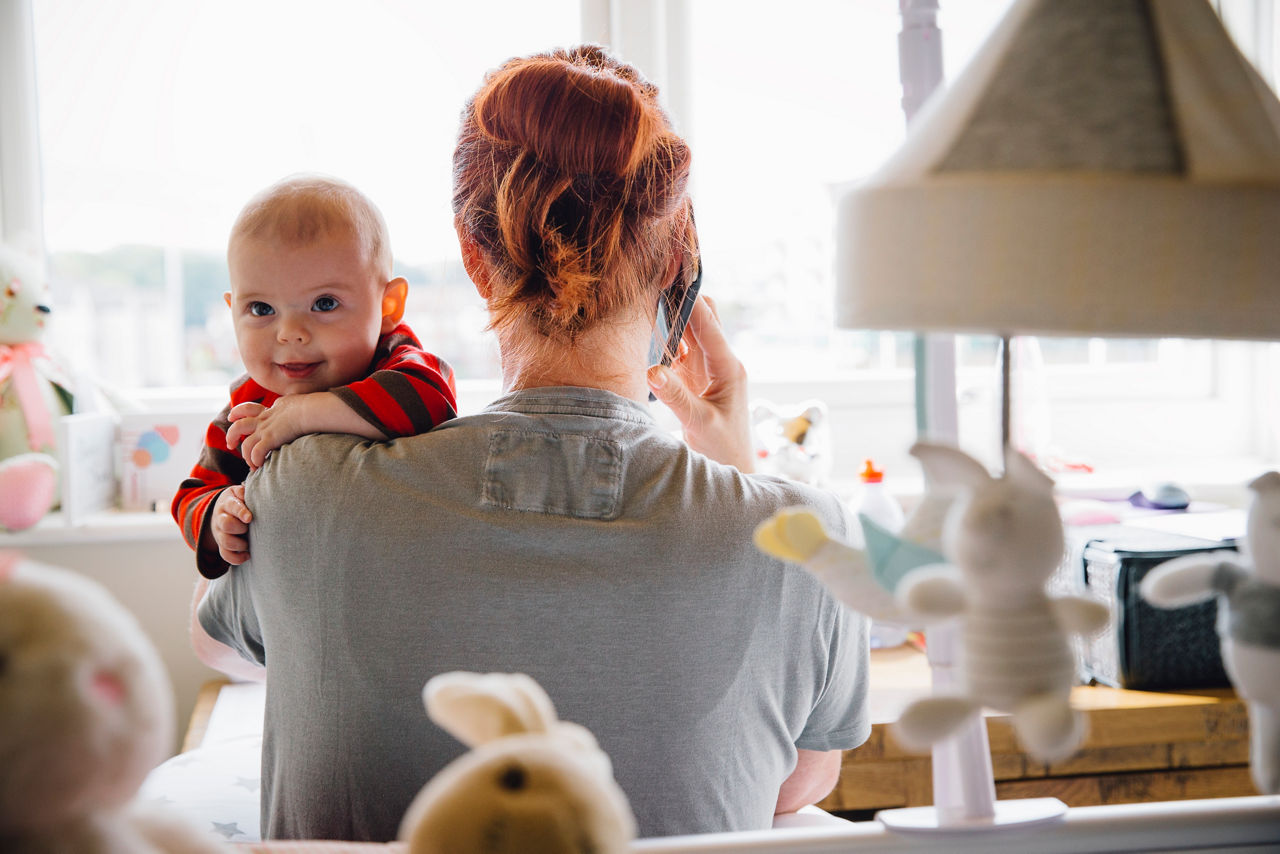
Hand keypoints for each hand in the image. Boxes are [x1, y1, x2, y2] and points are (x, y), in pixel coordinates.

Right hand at [211, 484, 252, 565]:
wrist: (222, 511)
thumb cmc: (238, 501)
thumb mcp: (239, 492)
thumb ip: (244, 492)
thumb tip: (254, 492)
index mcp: (227, 503)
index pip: (232, 506)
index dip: (240, 512)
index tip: (249, 518)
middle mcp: (221, 518)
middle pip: (226, 525)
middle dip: (240, 528)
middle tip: (248, 528)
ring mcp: (220, 533)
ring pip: (225, 542)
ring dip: (239, 544)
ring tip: (249, 542)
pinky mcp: (222, 545)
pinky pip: (225, 555)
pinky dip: (237, 558)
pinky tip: (247, 555)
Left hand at [227, 396, 310, 468]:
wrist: (309, 410)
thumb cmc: (308, 406)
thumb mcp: (292, 401)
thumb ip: (287, 404)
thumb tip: (291, 403)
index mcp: (268, 411)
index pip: (248, 409)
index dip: (237, 413)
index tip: (232, 417)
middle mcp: (263, 420)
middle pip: (238, 426)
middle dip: (231, 436)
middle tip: (231, 445)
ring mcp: (265, 430)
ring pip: (246, 445)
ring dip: (245, 456)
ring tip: (250, 464)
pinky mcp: (270, 439)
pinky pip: (256, 453)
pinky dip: (256, 460)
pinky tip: (260, 465)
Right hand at [647, 295, 754, 471]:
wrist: (732, 469)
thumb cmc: (724, 449)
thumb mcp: (699, 422)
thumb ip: (675, 396)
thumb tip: (651, 369)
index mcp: (729, 369)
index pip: (709, 327)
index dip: (691, 303)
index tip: (671, 281)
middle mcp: (720, 363)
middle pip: (703, 320)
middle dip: (681, 305)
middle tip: (653, 290)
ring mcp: (706, 370)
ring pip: (688, 333)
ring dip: (670, 322)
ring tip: (644, 306)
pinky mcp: (693, 379)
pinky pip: (678, 351)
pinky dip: (663, 342)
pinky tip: (645, 335)